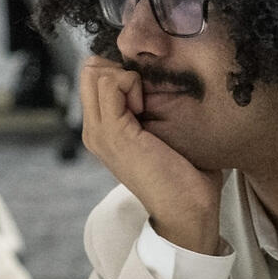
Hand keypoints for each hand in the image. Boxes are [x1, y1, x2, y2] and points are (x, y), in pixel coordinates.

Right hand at [80, 56, 223, 254]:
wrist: (187, 210)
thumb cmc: (186, 176)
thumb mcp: (164, 135)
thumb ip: (154, 109)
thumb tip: (163, 84)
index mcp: (104, 130)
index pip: (95, 76)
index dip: (123, 71)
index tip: (149, 94)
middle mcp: (94, 130)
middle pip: (90, 69)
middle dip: (121, 68)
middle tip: (146, 96)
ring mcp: (98, 132)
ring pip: (95, 72)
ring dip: (128, 78)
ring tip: (145, 105)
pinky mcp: (112, 132)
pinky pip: (110, 83)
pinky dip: (132, 84)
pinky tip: (145, 108)